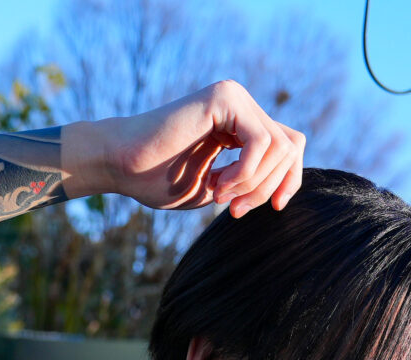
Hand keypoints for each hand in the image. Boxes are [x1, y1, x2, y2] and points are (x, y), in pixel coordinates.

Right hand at [64, 81, 306, 217]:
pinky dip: (246, 173)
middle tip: (235, 211)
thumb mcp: (217, 188)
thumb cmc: (157, 179)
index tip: (273, 209)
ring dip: (255, 184)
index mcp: (240, 122)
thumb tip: (285, 187)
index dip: (288, 180)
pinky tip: (218, 187)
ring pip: (280, 146)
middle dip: (271, 187)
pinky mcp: (225, 99)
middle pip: (291, 146)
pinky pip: (261, 143)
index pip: (288, 146)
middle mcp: (241, 104)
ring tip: (222, 199)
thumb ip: (250, 181)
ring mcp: (234, 97)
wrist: (120, 164)